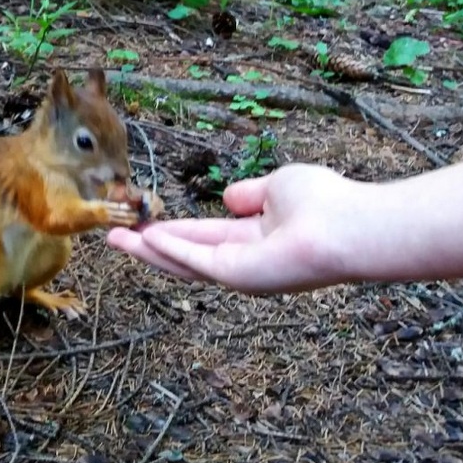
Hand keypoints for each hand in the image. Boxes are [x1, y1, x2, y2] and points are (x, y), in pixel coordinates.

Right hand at [106, 164, 368, 292]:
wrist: (349, 227)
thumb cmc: (325, 203)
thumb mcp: (278, 186)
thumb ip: (251, 194)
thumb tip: (229, 197)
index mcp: (256, 240)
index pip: (205, 236)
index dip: (174, 230)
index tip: (145, 222)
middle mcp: (244, 261)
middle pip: (186, 255)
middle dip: (149, 247)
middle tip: (114, 237)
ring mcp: (240, 272)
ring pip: (183, 263)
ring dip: (148, 252)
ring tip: (115, 239)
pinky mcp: (238, 276)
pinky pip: (196, 260)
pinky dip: (169, 248)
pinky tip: (144, 237)